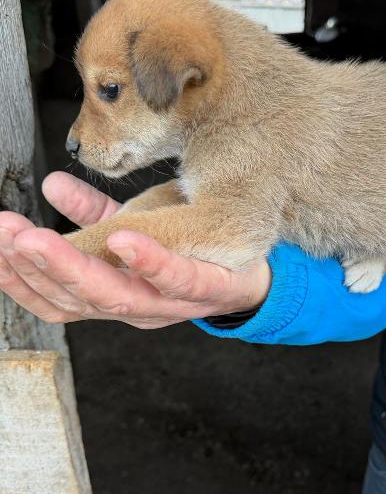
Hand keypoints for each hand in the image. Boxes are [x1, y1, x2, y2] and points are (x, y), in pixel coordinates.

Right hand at [0, 172, 270, 328]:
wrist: (253, 271)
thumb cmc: (189, 251)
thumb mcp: (134, 228)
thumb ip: (94, 216)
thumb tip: (52, 185)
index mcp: (112, 294)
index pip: (55, 296)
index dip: (18, 275)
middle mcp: (136, 309)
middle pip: (76, 301)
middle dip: (34, 269)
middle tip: (6, 236)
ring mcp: (173, 305)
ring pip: (116, 297)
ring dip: (73, 268)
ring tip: (39, 240)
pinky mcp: (211, 289)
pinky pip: (179, 280)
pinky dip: (150, 263)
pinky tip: (125, 239)